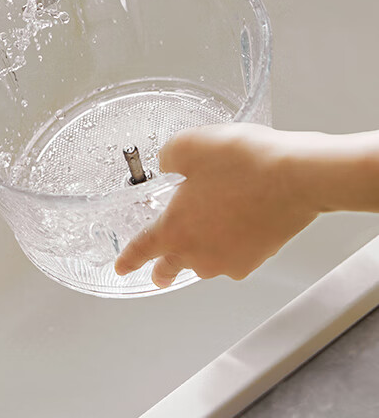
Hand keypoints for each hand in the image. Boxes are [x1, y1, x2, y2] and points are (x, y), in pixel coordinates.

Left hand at [114, 125, 320, 287]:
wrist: (296, 177)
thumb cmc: (245, 162)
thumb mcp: (190, 145)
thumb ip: (169, 157)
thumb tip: (169, 164)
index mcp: (175, 230)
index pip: (141, 250)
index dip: (128, 259)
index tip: (122, 267)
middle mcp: (200, 253)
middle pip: (172, 267)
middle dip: (161, 269)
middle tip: (157, 271)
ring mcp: (230, 260)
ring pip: (206, 262)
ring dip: (200, 251)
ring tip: (205, 229)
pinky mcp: (258, 257)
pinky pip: (235, 256)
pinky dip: (230, 244)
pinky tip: (235, 222)